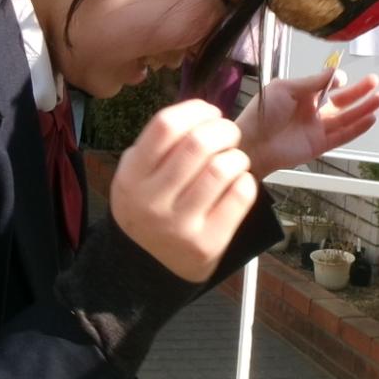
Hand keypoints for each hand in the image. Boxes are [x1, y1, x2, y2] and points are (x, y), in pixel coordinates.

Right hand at [110, 100, 258, 282]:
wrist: (143, 268)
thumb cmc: (147, 209)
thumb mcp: (136, 175)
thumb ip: (161, 144)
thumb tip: (204, 113)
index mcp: (132, 176)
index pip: (166, 125)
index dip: (196, 110)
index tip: (209, 112)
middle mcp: (153, 201)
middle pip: (199, 143)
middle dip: (224, 129)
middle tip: (228, 134)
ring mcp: (180, 225)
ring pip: (222, 169)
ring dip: (236, 156)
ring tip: (233, 160)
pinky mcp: (208, 243)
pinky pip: (240, 196)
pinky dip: (245, 181)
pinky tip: (237, 182)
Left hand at [235, 69, 378, 179]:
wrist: (251, 143)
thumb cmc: (261, 113)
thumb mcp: (285, 88)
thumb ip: (312, 82)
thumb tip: (335, 72)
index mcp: (301, 95)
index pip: (326, 85)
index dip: (336, 80)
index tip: (342, 77)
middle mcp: (312, 111)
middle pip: (341, 101)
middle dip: (358, 91)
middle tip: (374, 81)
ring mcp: (317, 128)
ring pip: (346, 118)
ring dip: (363, 108)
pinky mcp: (320, 145)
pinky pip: (343, 136)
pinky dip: (357, 128)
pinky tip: (370, 119)